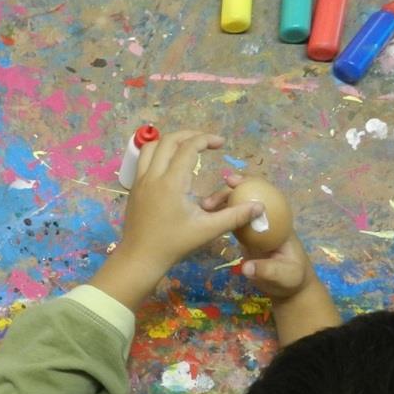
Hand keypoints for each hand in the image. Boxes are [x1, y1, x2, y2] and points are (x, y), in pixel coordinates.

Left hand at [121, 131, 262, 275]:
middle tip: (207, 141)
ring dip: (170, 141)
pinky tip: (170, 164)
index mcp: (171, 182)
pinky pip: (143, 160)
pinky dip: (158, 153)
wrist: (140, 258)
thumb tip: (259, 207)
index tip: (221, 143)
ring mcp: (140, 181)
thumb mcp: (207, 230)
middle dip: (190, 135)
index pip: (188, 147)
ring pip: (151, 147)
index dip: (206, 139)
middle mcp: (153, 176)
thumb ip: (235, 216)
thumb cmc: (174, 244)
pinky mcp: (134, 189)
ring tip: (187, 147)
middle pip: (168, 140)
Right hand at [200, 173, 310, 299]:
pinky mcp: (247, 237)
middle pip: (248, 198)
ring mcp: (256, 227)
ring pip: (238, 208)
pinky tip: (205, 217)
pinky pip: (234, 221)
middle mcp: (267, 219)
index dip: (250, 185)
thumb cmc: (292, 279)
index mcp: (279, 221)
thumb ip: (267, 270)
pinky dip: (221, 216)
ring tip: (202, 208)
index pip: (265, 195)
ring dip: (220, 204)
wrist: (290, 288)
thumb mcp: (284, 276)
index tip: (231, 183)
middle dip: (228, 194)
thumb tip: (246, 267)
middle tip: (207, 203)